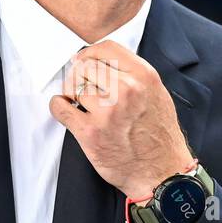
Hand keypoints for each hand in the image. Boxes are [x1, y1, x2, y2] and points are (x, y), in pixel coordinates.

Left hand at [48, 40, 192, 201]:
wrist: (162, 174)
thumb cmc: (159, 136)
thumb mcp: (157, 94)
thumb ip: (133, 75)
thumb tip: (101, 61)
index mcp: (144, 77)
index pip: (106, 48)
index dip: (90, 54)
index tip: (85, 62)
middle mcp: (126, 90)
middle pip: (85, 65)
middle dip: (78, 75)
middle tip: (80, 86)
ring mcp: (107, 112)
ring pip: (73, 86)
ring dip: (71, 94)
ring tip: (79, 103)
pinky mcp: (90, 133)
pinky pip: (60, 108)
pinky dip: (58, 106)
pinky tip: (67, 111)